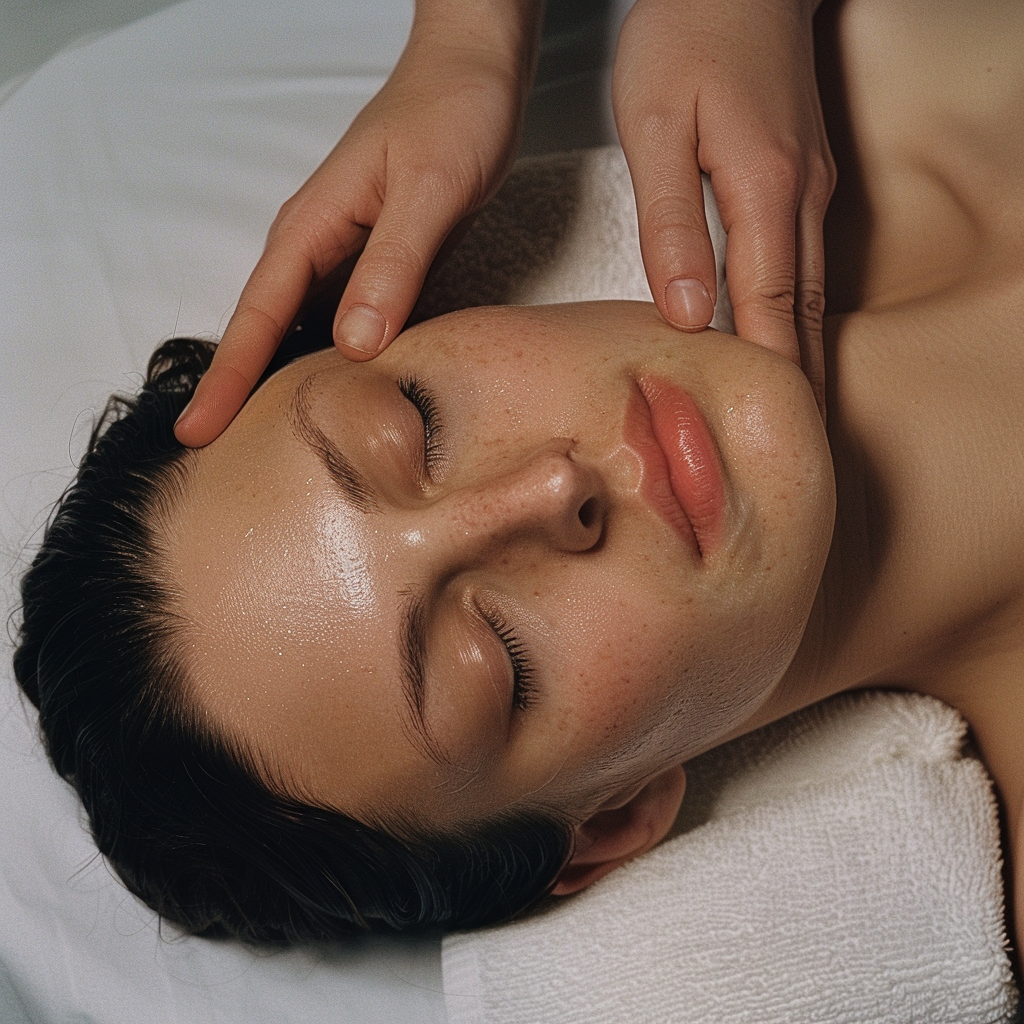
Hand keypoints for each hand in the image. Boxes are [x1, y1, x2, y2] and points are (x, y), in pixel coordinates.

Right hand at [175, 1, 541, 446]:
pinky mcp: (381, 267)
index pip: (258, 316)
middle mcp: (319, 248)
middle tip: (219, 459)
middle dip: (241, 392)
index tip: (196, 431)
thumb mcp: (428, 190)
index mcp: (313, 229)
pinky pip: (349, 325)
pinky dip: (338, 364)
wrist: (476, 73)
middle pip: (268, 333)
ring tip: (269, 445)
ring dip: (287, 383)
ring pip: (306, 334)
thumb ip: (393, 266)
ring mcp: (348, 259)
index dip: (228, 378)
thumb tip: (353, 344)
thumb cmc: (452, 116)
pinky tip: (343, 398)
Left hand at [612, 0, 834, 410]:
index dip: (769, 376)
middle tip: (791, 443)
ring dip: (800, 348)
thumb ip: (670, 222)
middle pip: (803, 310)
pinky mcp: (799, 174)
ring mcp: (807, 184)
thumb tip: (685, 310)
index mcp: (762, 191)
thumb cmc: (685, 36)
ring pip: (810, 287)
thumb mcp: (656, 127)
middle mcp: (799, 195)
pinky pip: (802, 258)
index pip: (770, 308)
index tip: (768, 432)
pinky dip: (794, 308)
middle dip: (797, 379)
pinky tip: (779, 330)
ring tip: (788, 407)